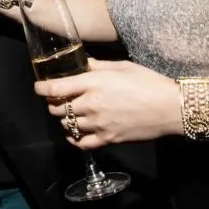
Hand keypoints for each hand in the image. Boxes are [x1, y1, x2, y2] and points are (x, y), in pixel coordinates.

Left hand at [33, 59, 180, 147]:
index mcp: (93, 83)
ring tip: (70, 114)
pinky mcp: (108, 139)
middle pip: (58, 108)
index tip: (39, 87)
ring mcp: (99, 124)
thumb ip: (99, 67)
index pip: (55, 88)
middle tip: (57, 100)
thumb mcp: (122, 66)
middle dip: (53, 104)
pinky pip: (81, 143)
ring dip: (65, 120)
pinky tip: (75, 134)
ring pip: (68, 125)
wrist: (170, 108)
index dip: (42, 88)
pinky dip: (74, 139)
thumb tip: (84, 64)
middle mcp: (92, 104)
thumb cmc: (149, 82)